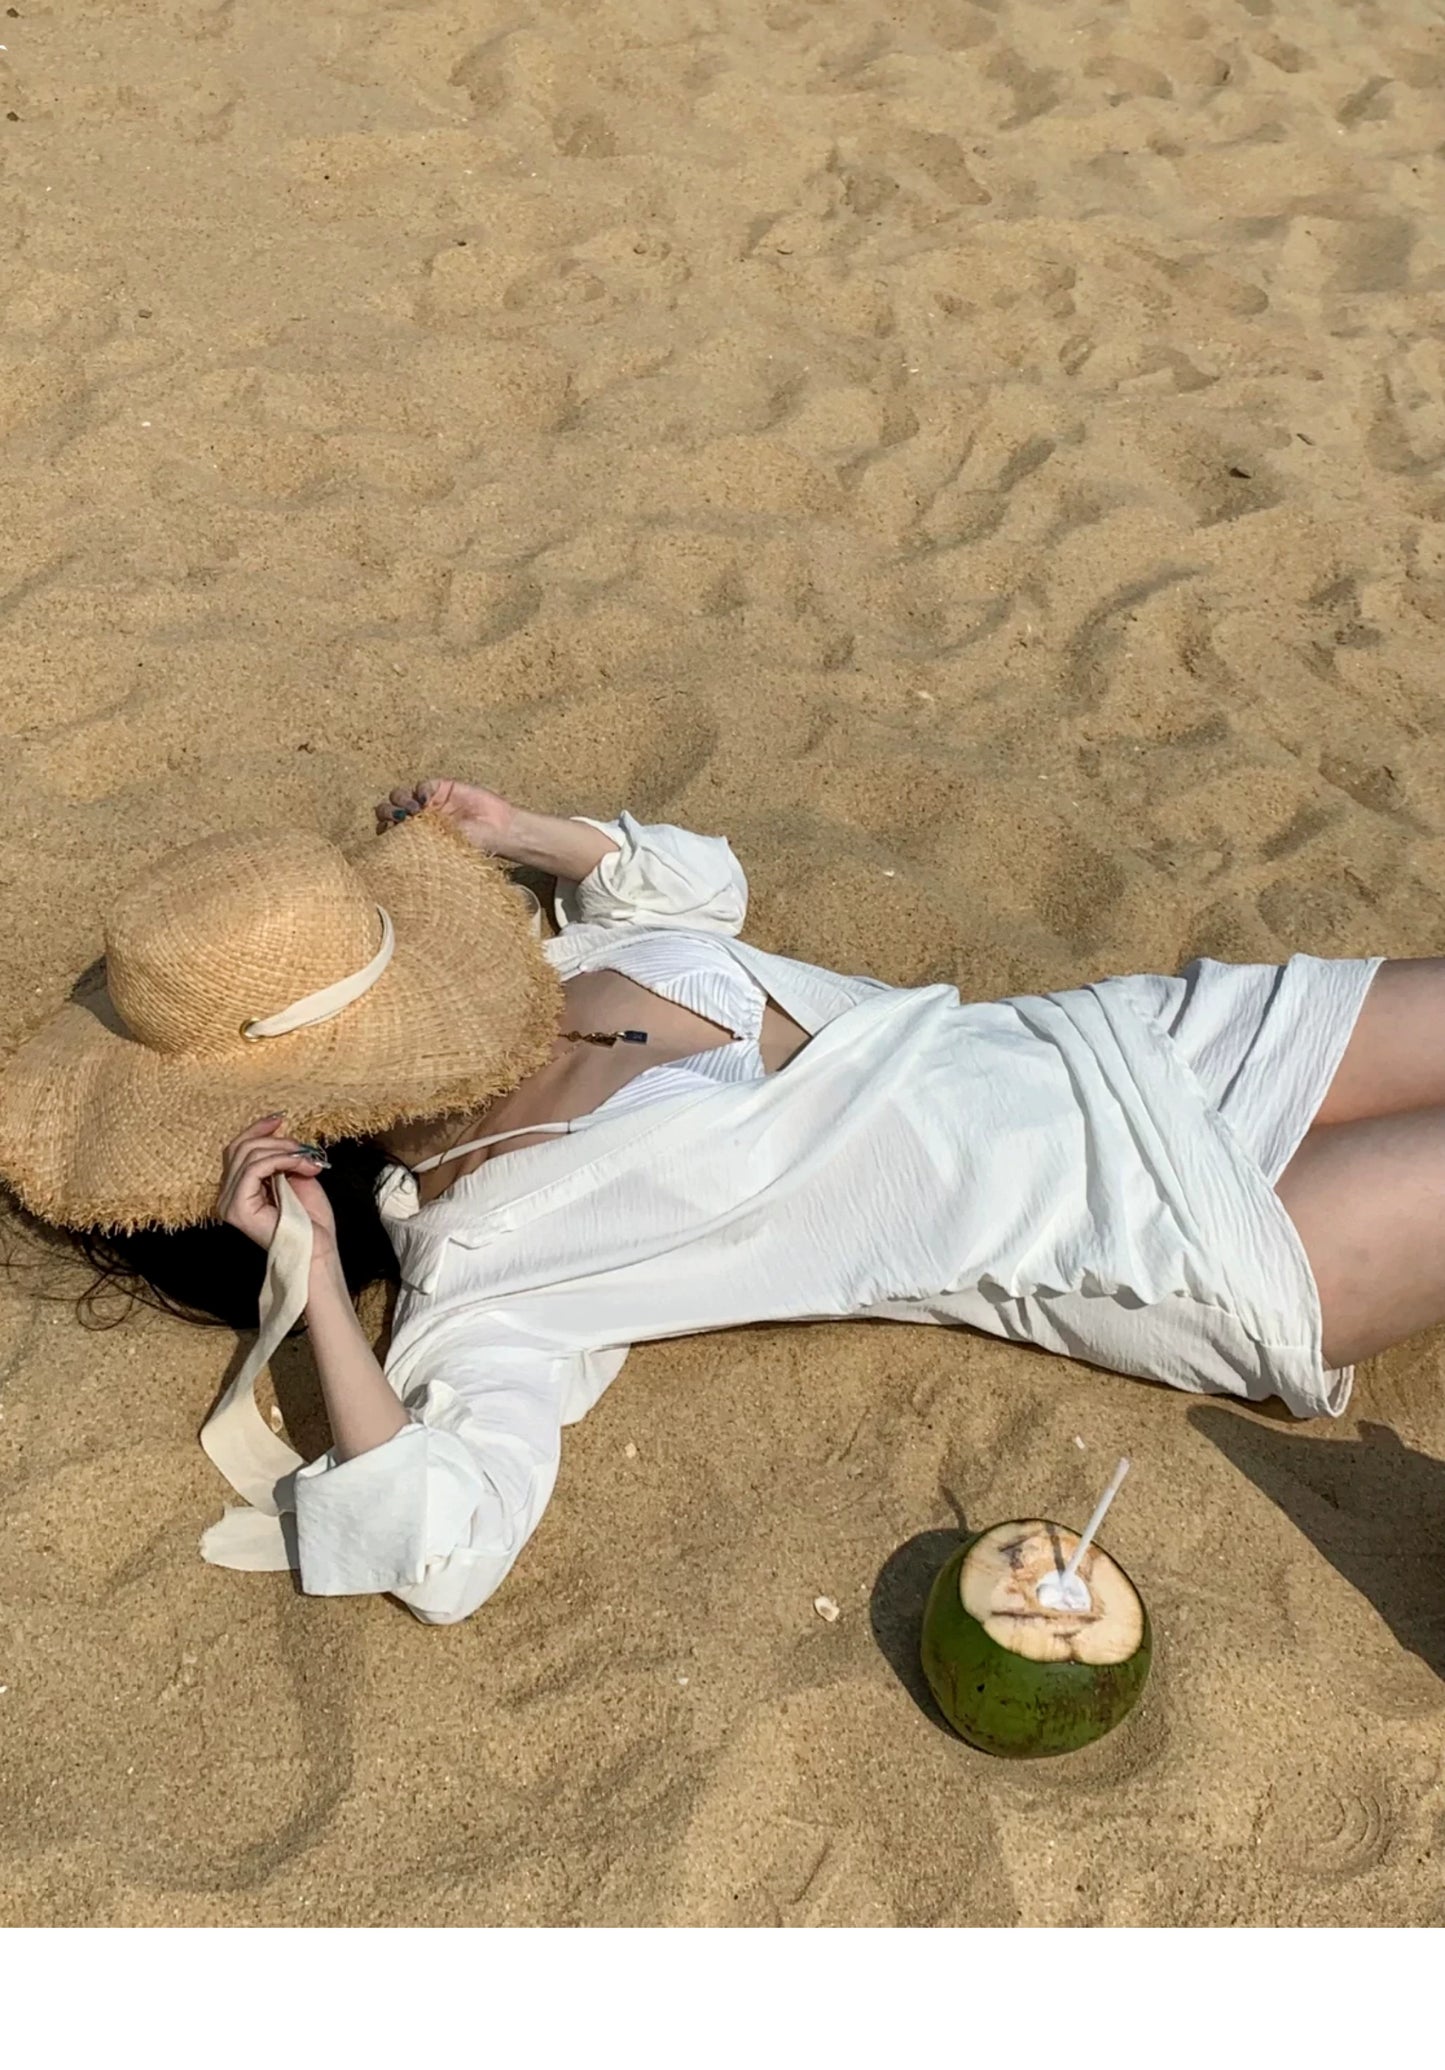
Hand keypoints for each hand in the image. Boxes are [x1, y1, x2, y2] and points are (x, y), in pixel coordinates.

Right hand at [217, 1116, 338, 1258]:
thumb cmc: (310, 1218)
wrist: (318, 1247)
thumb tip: (278, 1129)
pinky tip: (300, 1166)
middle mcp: (226, 1195)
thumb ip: (281, 1155)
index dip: (257, 1130)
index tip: (280, 1119)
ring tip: (308, 1161)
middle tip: (304, 1149)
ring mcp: (228, 1202)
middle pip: (241, 1148)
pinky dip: (281, 1160)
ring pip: (249, 1155)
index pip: (237, 1149)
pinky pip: (255, 1169)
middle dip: (276, 1141)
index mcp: (237, 1188)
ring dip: (285, 1151)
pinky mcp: (237, 1208)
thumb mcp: (295, 1175)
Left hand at [376, 777, 514, 855]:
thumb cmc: (470, 847)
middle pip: (388, 810)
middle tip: (400, 817)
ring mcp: (428, 803)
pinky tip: (429, 798)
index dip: (384, 828)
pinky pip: (422, 785)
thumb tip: (388, 839)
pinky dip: (421, 790)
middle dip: (388, 812)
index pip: (387, 830)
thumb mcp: (438, 849)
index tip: (390, 831)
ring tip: (416, 809)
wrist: (497, 830)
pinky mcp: (441, 788)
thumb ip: (414, 842)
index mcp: (413, 838)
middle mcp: (417, 820)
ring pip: (400, 795)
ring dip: (402, 800)